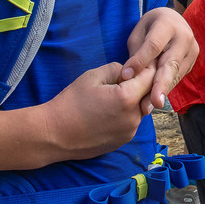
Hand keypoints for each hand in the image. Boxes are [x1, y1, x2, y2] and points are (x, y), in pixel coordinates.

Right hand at [43, 62, 157, 158]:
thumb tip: (130, 71)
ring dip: (134, 100)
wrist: (54, 134)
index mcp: (127, 98)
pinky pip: (132, 122)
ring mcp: (130, 132)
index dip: (147, 67)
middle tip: (126, 78)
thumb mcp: (92, 76)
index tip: (141, 63)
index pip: (150, 77)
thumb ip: (117, 69)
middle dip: (141, 84)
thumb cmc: (70, 103)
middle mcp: (134, 117)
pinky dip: (126, 114)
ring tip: (113, 95)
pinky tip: (109, 111)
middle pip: (148, 95)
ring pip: (141, 109)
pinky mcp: (123, 141)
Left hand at [123, 8, 198, 112]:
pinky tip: (153, 102)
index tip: (125, 77)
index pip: (154, 45)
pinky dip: (165, 89)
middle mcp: (184, 37)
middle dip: (161, 84)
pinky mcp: (192, 62)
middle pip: (171, 64)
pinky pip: (178, 78)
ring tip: (148, 107)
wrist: (174, 21)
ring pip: (175, 74)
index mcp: (167, 25)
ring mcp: (191, 50)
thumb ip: (137, 52)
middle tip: (155, 102)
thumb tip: (130, 77)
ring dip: (161, 92)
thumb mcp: (139, 33)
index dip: (140, 61)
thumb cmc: (151, 27)